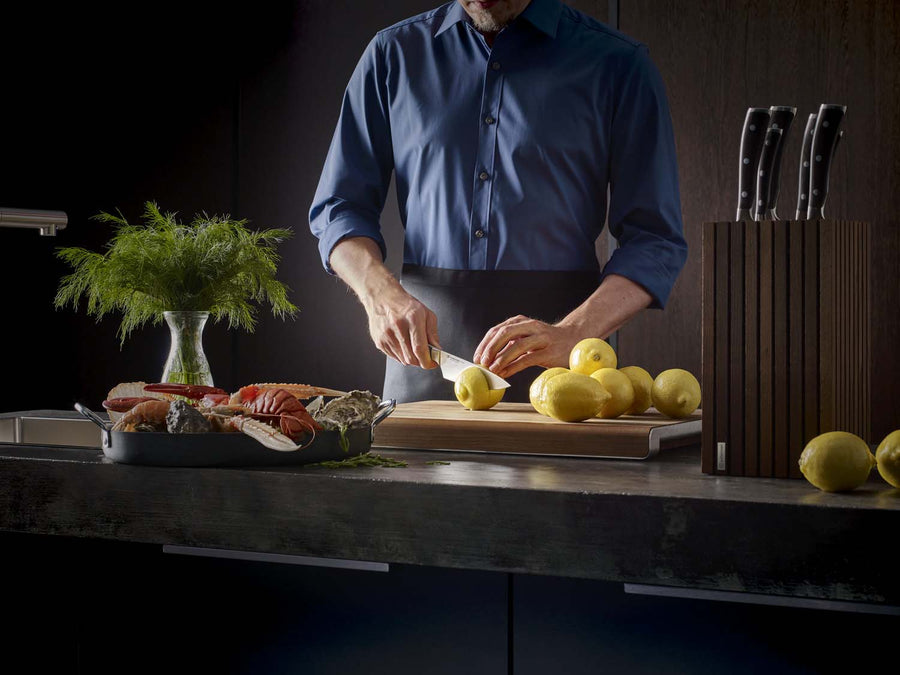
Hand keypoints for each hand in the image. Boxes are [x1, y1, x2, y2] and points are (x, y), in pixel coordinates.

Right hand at [328, 236, 439, 368]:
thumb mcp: (426, 313)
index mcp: (412, 318)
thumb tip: (437, 349)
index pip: (420, 349)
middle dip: (421, 362)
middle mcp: (398, 327)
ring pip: (402, 360)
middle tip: (425, 357)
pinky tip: (402, 344)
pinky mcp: (379, 341)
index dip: (427, 361)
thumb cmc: (405, 304)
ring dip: (411, 359)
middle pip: (411, 358)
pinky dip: (401, 355)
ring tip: (413, 346)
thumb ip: (433, 333)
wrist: (382, 297)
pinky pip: (394, 357)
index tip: (432, 364)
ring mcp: (386, 335)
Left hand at [473, 316, 580, 378]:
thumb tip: (488, 358)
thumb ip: (510, 343)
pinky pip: (527, 359)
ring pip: (516, 346)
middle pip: (505, 334)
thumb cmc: (545, 341)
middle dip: (490, 349)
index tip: (476, 358)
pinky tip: (505, 374)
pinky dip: (513, 367)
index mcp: (521, 322)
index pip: (497, 330)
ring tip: (492, 370)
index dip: (484, 344)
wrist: (573, 339)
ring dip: (501, 359)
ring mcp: (541, 338)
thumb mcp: (526, 336)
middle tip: (482, 363)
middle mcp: (531, 326)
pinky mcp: (549, 352)